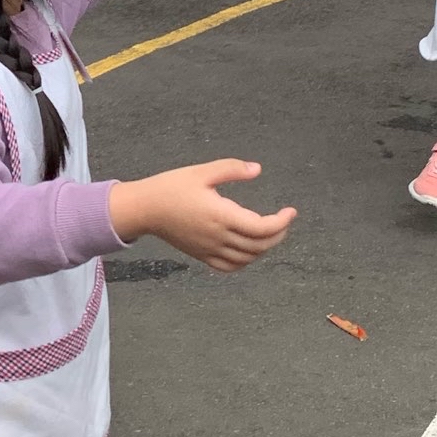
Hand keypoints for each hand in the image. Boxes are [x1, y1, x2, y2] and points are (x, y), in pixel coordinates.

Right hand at [109, 162, 297, 273]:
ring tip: (270, 232)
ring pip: (247, 258)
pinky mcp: (202, 255)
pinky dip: (246, 261)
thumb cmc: (171, 187)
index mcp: (221, 215)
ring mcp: (210, 249)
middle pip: (259, 245)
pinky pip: (230, 267)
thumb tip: (257, 169)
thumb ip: (231, 169)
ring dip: (264, 248)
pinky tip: (249, 250)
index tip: (290, 211)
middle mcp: (218, 237)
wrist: (145, 209)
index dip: (281, 222)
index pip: (262, 228)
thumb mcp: (202, 171)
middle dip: (278, 234)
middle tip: (284, 220)